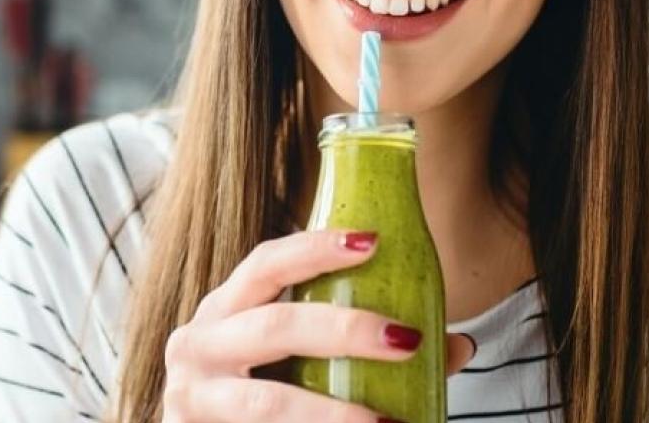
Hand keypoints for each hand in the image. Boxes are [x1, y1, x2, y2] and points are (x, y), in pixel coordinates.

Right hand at [161, 230, 474, 421]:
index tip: (373, 242)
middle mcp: (198, 342)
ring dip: (332, 414)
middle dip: (343, 330)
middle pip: (273, 327)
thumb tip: (457, 346)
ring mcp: (191, 394)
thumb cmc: (255, 393)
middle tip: (405, 339)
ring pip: (267, 402)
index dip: (315, 249)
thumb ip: (364, 349)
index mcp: (226, 309)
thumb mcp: (297, 363)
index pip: (267, 264)